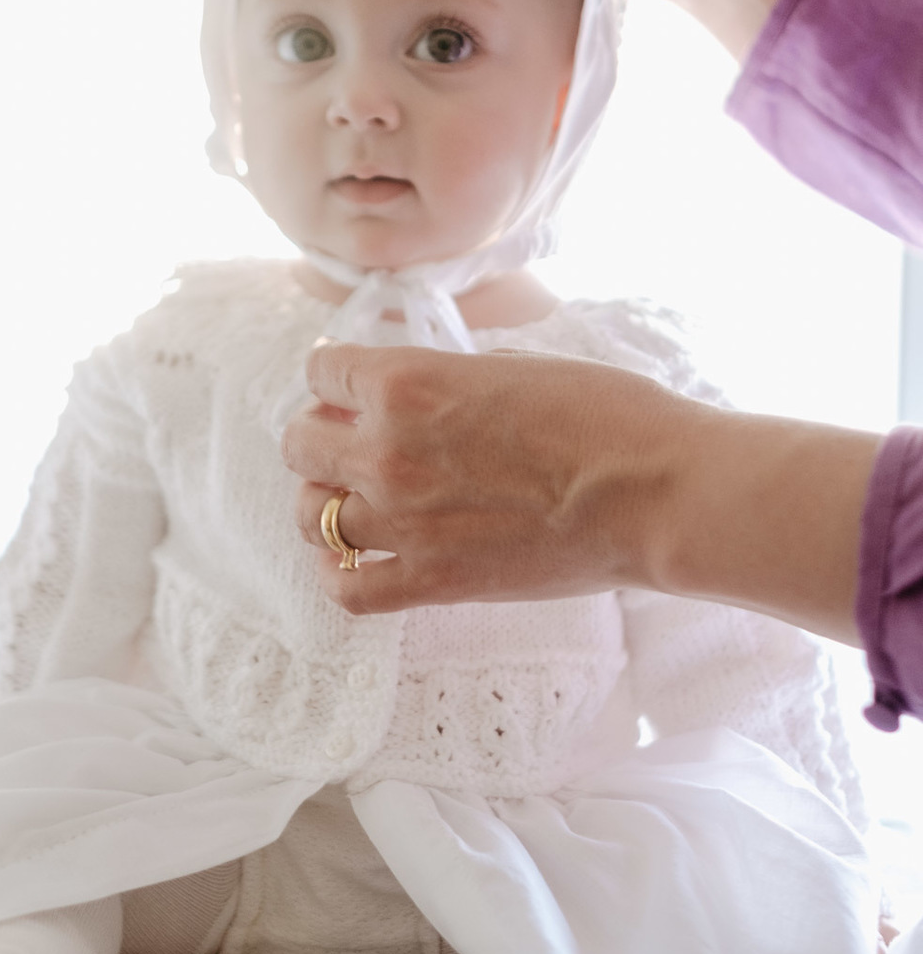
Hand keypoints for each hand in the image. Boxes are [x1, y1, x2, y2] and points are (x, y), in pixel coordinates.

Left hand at [282, 342, 878, 640]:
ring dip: (322, 502)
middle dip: (319, 435)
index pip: (322, 371)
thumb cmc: (605, 416)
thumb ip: (448, 377)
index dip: (337, 377)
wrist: (653, 492)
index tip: (352, 388)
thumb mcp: (513, 365)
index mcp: (406, 382)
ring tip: (348, 500)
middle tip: (347, 441)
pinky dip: (338, 574)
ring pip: (310, 515)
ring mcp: (403, 522)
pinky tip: (353, 561)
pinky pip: (346, 588)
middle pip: (300, 443)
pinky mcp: (430, 581)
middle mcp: (387, 450)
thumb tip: (422, 387)